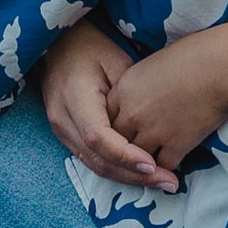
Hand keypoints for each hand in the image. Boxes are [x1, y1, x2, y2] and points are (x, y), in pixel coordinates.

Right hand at [39, 17, 176, 190]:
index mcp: (73, 96)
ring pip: (95, 165)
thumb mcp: (116, 60)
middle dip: (134, 175)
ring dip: (128, 177)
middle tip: (169, 183)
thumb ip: (131, 96)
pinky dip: (117, 168)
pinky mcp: (66, 135)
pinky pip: (91, 159)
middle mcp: (62, 119)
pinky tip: (141, 173)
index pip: (99, 137)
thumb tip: (154, 130)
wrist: (58, 44)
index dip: (126, 155)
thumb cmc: (91, 45)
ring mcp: (60, 130)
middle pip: (98, 159)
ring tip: (161, 182)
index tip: (154, 165)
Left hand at [107, 32, 227, 178]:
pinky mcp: (176, 146)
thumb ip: (138, 87)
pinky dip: (168, 168)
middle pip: (116, 143)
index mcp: (124, 90)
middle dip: (126, 148)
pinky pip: (163, 167)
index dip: (115, 128)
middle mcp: (132, 114)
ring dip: (145, 162)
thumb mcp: (152, 65)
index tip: (126, 131)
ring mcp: (153, 132)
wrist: (221, 67)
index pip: (105, 120)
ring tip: (152, 165)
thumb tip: (141, 99)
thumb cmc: (193, 56)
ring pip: (137, 160)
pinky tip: (173, 164)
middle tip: (136, 153)